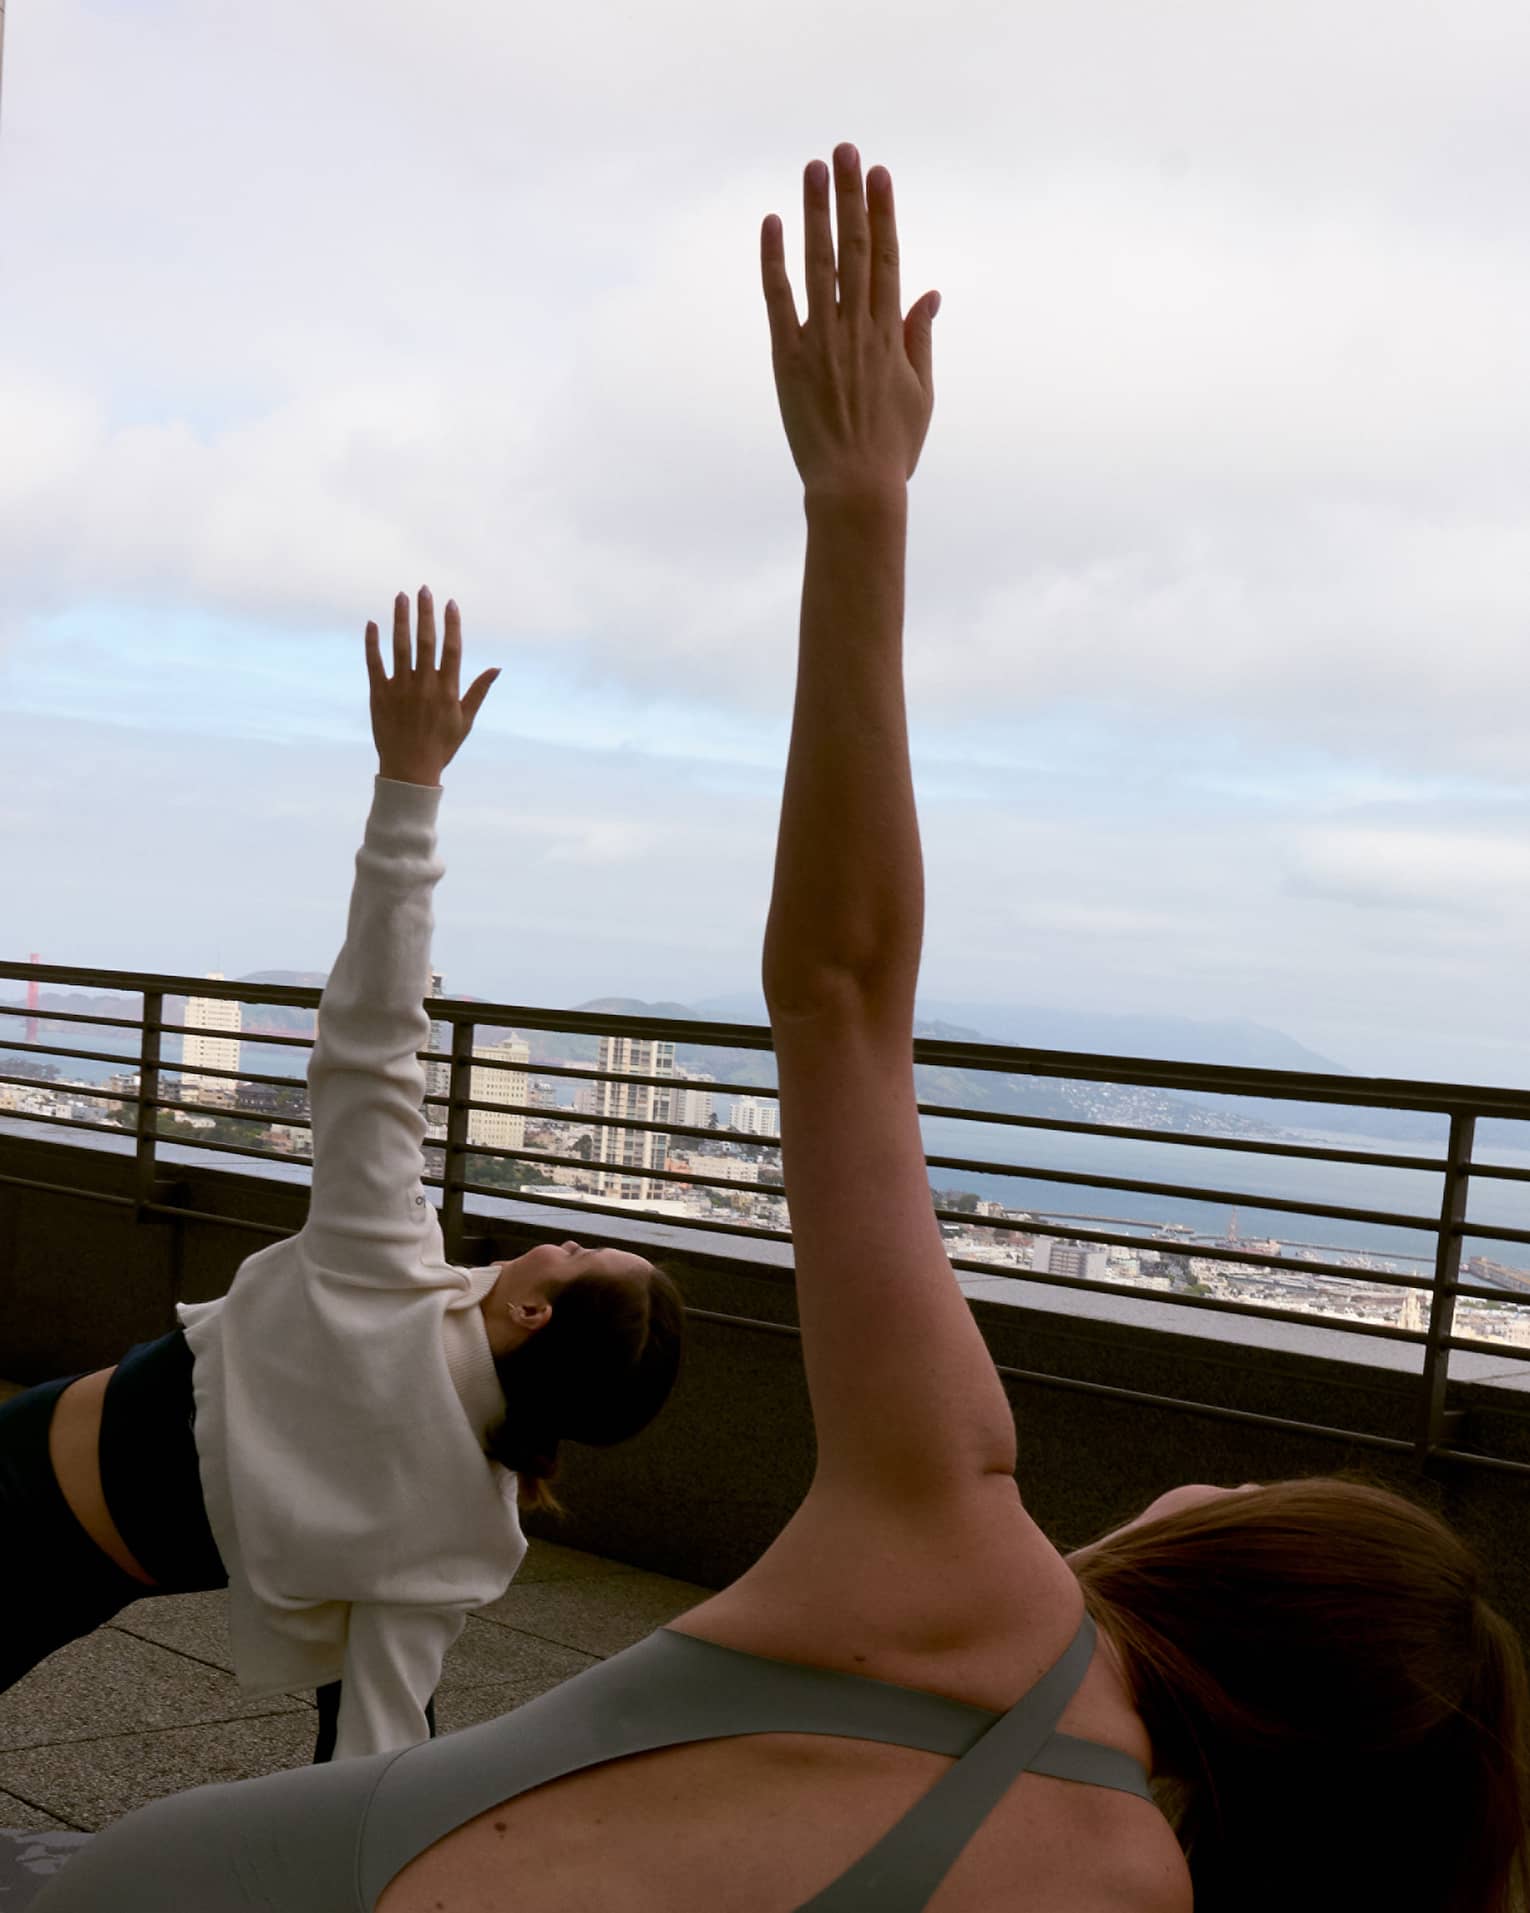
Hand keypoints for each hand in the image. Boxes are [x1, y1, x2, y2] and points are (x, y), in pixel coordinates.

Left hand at [365, 588, 498, 786]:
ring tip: (400, 597)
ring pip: (400, 647)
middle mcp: (425, 686)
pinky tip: (372, 624)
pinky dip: (372, 644)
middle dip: (425, 613)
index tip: (450, 603)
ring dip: (400, 620)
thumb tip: (497, 668)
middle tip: (423, 589)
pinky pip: (375, 664)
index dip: (452, 625)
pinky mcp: (380, 695)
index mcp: (448, 691)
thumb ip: (479, 691)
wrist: (409, 770)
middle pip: (426, 642)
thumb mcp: (465, 721)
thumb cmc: (441, 746)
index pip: (452, 649)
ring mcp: (401, 689)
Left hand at [761, 143, 938, 504]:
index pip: (888, 258)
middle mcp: (857, 328)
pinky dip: (774, 260)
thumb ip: (921, 338)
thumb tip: (928, 294)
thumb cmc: (892, 448)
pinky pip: (778, 299)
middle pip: (856, 247)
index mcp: (890, 334)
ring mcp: (821, 340)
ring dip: (816, 212)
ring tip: (813, 167)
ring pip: (819, 262)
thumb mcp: (921, 392)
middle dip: (850, 195)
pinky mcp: (789, 358)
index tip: (879, 173)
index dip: (883, 212)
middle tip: (845, 150)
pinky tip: (772, 223)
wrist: (855, 488)